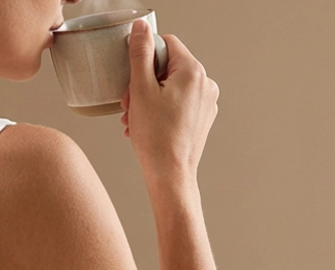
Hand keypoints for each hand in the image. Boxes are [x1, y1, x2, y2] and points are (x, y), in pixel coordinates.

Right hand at [120, 19, 219, 183]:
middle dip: (143, 82)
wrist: (170, 176)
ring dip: (148, 99)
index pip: (166, 44)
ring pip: (171, 87)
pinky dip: (160, 110)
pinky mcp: (202, 119)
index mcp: (193, 72)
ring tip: (134, 119)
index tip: (132, 77)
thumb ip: (140, 53)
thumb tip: (141, 28)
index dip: (144, 57)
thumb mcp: (140, 88)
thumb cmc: (156, 138)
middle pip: (168, 67)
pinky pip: (178, 104)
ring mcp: (206, 103)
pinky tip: (146, 126)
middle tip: (128, 103)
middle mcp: (206, 84)